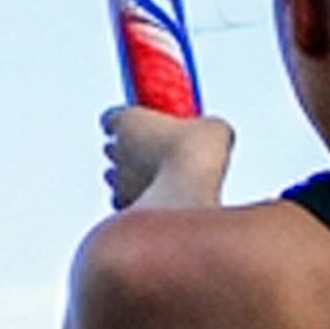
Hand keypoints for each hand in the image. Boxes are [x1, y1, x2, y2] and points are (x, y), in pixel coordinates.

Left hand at [103, 102, 234, 211]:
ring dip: (131, 181)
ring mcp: (119, 182)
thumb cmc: (194, 155)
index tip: (143, 127)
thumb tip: (215, 132)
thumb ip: (207, 128)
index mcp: (128, 120)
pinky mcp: (125, 211)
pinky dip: (137, 208)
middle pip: (113, 148)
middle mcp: (117, 150)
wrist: (185, 196)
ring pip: (116, 179)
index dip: (128, 123)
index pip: (113, 117)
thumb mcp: (213, 130)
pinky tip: (157, 210)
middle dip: (128, 153)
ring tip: (156, 185)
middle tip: (154, 157)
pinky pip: (125, 208)